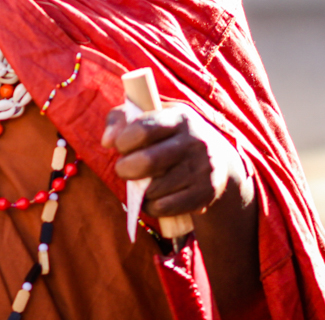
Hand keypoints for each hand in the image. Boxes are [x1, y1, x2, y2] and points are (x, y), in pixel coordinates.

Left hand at [102, 102, 247, 219]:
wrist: (217, 160)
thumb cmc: (169, 135)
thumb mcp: (150, 117)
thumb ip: (120, 119)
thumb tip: (107, 142)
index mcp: (179, 117)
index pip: (143, 130)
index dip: (123, 142)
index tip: (120, 147)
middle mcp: (195, 141)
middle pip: (148, 162)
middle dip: (125, 169)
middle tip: (123, 169)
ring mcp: (203, 168)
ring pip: (154, 188)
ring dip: (139, 190)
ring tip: (141, 182)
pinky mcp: (205, 193)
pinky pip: (164, 207)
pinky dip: (150, 206)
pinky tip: (152, 198)